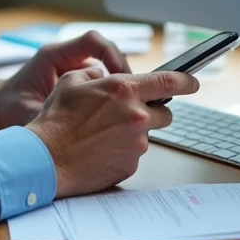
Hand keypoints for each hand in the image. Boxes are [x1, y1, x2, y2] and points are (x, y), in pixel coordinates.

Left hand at [0, 30, 129, 130]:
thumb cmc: (7, 106)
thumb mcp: (25, 111)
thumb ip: (46, 115)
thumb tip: (68, 127)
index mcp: (53, 56)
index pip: (91, 41)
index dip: (111, 55)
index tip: (121, 77)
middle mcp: (65, 58)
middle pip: (105, 51)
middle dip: (122, 70)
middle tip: (133, 93)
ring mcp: (71, 68)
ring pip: (105, 66)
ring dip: (118, 83)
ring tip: (126, 104)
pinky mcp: (75, 81)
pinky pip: (100, 80)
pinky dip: (109, 93)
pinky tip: (113, 111)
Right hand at [26, 68, 199, 197]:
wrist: (45, 158)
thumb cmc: (55, 119)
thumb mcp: (71, 81)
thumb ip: (96, 74)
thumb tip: (105, 74)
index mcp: (124, 90)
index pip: (168, 81)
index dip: (186, 81)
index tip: (194, 83)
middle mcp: (136, 116)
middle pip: (164, 113)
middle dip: (152, 112)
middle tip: (128, 115)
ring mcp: (136, 143)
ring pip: (147, 135)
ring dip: (133, 133)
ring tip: (102, 135)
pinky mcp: (130, 165)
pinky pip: (134, 154)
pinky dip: (122, 151)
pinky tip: (99, 151)